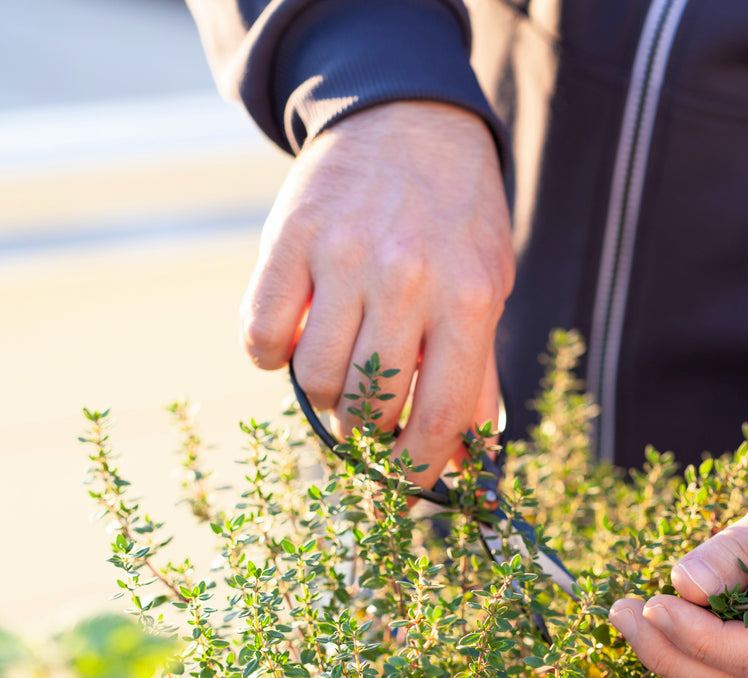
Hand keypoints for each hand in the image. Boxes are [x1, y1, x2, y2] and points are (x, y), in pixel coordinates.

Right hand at [240, 100, 514, 484]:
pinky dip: (272, 354)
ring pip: (313, 380)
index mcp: (467, 299)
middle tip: (369, 417)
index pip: (437, 418)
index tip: (404, 487)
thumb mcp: (487, 287)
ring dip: (322, 396)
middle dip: (368, 430)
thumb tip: (461, 462)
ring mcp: (341, 257)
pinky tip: (297, 336)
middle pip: (368, 406)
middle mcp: (405, 278)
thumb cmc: (454, 220)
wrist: (408, 120)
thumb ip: (476, 373)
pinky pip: (260, 337)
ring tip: (339, 372)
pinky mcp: (288, 241)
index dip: (417, 470)